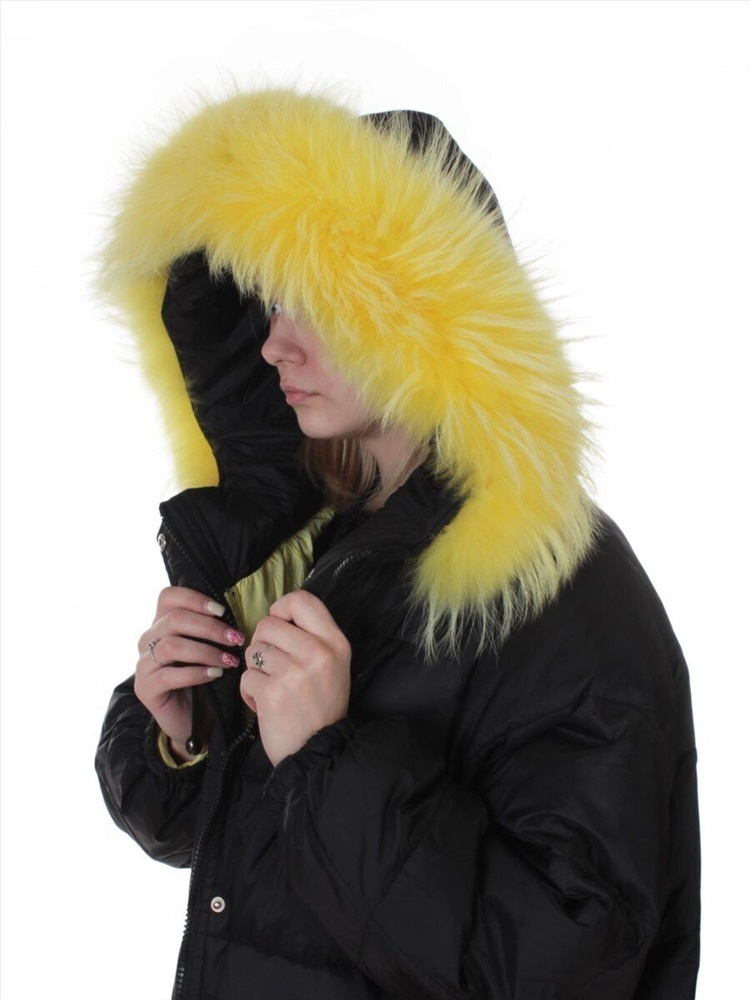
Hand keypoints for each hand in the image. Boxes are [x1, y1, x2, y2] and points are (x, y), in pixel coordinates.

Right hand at [135, 587, 244, 759]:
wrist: (192, 721)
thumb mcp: (208, 649)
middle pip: (174, 619)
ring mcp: (144, 665)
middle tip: (236, 639)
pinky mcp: (145, 688)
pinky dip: (196, 673)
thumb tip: (234, 613)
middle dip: (210, 628)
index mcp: (162, 624)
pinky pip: (169, 675)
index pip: (168, 597)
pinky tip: (215, 675)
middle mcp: (148, 640)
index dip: (195, 599)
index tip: (222, 611)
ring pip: (171, 646)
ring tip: (229, 661)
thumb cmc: (204, 680)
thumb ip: (211, 630)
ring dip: (205, 651)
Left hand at [241, 590, 350, 766]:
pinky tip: (267, 705)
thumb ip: (311, 637)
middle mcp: (317, 652)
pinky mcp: (272, 692)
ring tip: (274, 688)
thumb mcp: (332, 665)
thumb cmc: (322, 706)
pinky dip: (250, 693)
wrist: (318, 751)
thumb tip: (277, 614)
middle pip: (268, 624)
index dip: (281, 608)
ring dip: (256, 670)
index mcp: (335, 642)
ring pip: (253, 651)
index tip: (279, 624)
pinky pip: (245, 677)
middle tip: (274, 667)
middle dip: (262, 644)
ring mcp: (294, 672)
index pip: (302, 600)